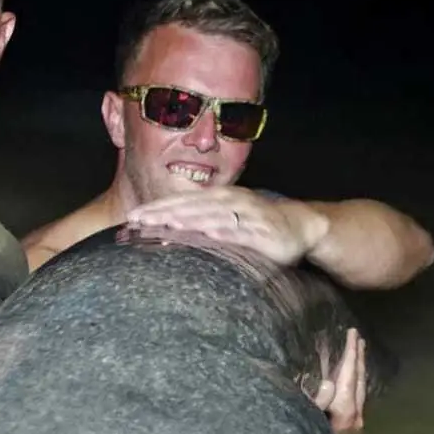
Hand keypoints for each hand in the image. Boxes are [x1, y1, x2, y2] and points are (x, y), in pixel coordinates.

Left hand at [126, 187, 328, 266]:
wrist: (302, 225)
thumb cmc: (256, 223)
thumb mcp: (227, 218)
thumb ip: (201, 222)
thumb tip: (166, 232)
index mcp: (218, 198)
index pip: (182, 202)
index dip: (157, 208)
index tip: (131, 217)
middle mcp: (230, 202)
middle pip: (191, 207)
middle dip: (163, 214)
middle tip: (137, 221)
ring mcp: (247, 215)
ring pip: (212, 217)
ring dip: (188, 220)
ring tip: (165, 226)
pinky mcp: (263, 232)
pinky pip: (241, 233)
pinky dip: (225, 232)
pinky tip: (209, 235)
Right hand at [312, 328, 365, 433]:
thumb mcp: (306, 423)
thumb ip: (316, 403)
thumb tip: (329, 383)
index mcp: (343, 410)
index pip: (348, 374)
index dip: (350, 353)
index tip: (352, 334)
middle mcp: (354, 415)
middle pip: (359, 379)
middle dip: (358, 357)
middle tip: (357, 338)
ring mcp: (355, 424)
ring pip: (360, 389)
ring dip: (358, 369)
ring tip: (356, 354)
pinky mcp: (351, 430)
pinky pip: (356, 398)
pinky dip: (354, 383)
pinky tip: (349, 382)